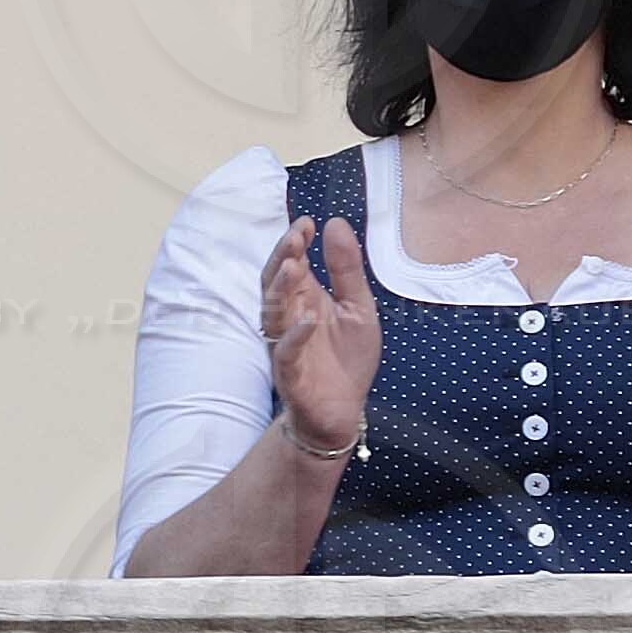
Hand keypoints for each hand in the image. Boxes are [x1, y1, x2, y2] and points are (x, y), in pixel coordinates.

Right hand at [263, 216, 381, 457]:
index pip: (291, 263)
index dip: (294, 243)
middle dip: (281, 258)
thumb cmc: (347, 358)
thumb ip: (347, 269)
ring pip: (273, 312)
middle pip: (274, 282)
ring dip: (280, 289)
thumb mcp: (358, 307)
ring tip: (293, 266)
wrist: (343, 409)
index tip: (307, 222)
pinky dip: (295, 336)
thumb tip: (335, 223)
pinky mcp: (291, 372)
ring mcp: (286, 343)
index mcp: (304, 299)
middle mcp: (289, 317)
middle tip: (294, 236)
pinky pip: (286, 352)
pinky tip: (309, 321)